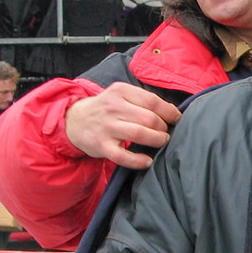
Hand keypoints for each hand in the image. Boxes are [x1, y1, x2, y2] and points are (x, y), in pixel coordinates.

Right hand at [65, 83, 182, 169]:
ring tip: (161, 142)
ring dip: (157, 140)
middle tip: (166, 133)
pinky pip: (123, 156)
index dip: (169, 112)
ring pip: (139, 134)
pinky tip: (148, 161)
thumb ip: (142, 100)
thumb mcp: (120, 95)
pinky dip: (139, 161)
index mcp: (120, 91)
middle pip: (149, 118)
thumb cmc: (106, 109)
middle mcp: (113, 107)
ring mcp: (107, 127)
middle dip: (164, 128)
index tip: (177, 119)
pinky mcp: (101, 145)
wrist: (74, 120)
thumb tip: (172, 111)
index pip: (152, 101)